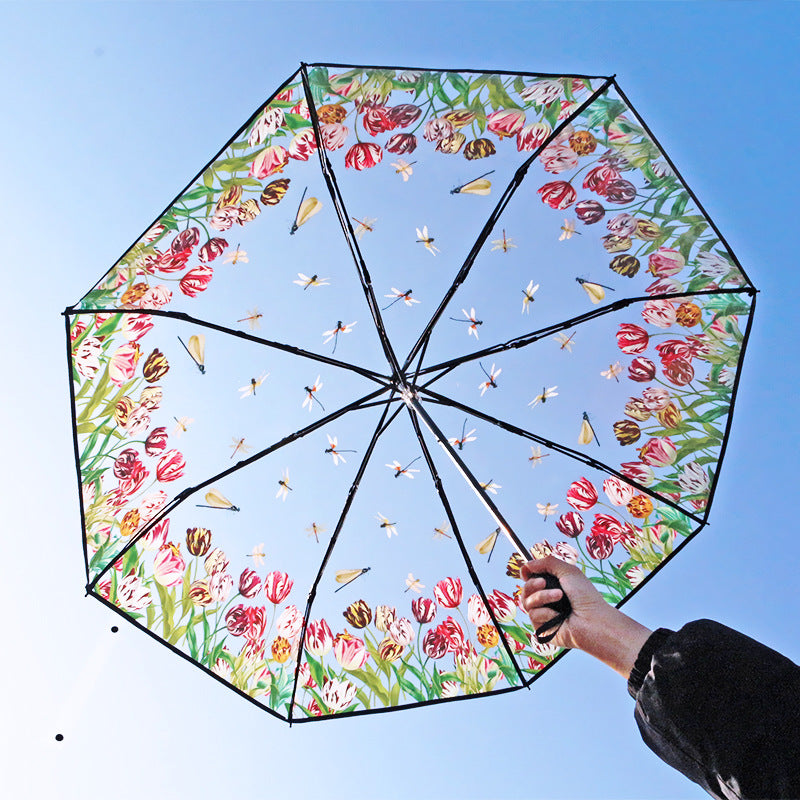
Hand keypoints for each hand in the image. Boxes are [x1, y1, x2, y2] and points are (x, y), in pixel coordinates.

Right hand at [521, 555, 651, 677]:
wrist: (592, 621)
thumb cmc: (585, 597)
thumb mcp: (568, 571)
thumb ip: (546, 563)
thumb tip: (526, 565)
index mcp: (553, 585)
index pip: (531, 577)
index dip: (526, 573)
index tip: (527, 572)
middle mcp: (547, 600)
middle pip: (525, 589)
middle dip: (532, 584)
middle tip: (544, 583)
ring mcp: (544, 614)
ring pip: (526, 602)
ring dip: (542, 597)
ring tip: (559, 597)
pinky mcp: (542, 628)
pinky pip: (533, 616)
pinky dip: (545, 613)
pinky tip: (558, 616)